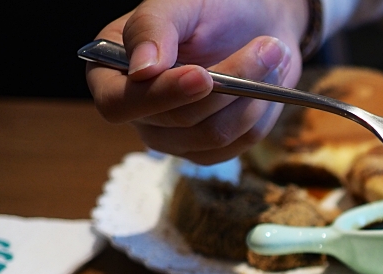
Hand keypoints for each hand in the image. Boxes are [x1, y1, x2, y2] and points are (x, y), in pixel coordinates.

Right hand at [87, 0, 307, 163]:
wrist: (254, 22)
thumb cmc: (210, 7)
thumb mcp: (178, 3)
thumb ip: (152, 28)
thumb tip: (142, 70)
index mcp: (112, 73)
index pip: (119, 104)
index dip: (161, 95)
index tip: (201, 75)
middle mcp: (138, 111)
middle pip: (179, 122)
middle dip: (228, 84)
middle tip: (266, 46)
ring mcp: (174, 137)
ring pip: (215, 135)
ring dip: (252, 95)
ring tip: (271, 53)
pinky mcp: (210, 149)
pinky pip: (241, 143)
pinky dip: (261, 110)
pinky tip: (267, 81)